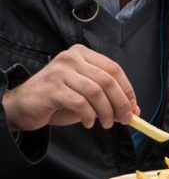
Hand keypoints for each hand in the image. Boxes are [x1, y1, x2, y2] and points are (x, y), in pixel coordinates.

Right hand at [1, 44, 138, 131]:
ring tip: (106, 124)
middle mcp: (72, 58)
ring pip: (96, 92)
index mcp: (83, 54)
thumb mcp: (88, 96)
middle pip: (107, 80)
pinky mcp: (52, 88)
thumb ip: (109, 99)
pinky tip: (88, 122)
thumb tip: (134, 110)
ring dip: (106, 112)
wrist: (24, 105)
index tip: (133, 107)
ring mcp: (60, 71)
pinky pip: (80, 103)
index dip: (127, 89)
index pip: (114, 69)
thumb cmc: (59, 99)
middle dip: (121, 103)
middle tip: (125, 119)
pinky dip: (89, 116)